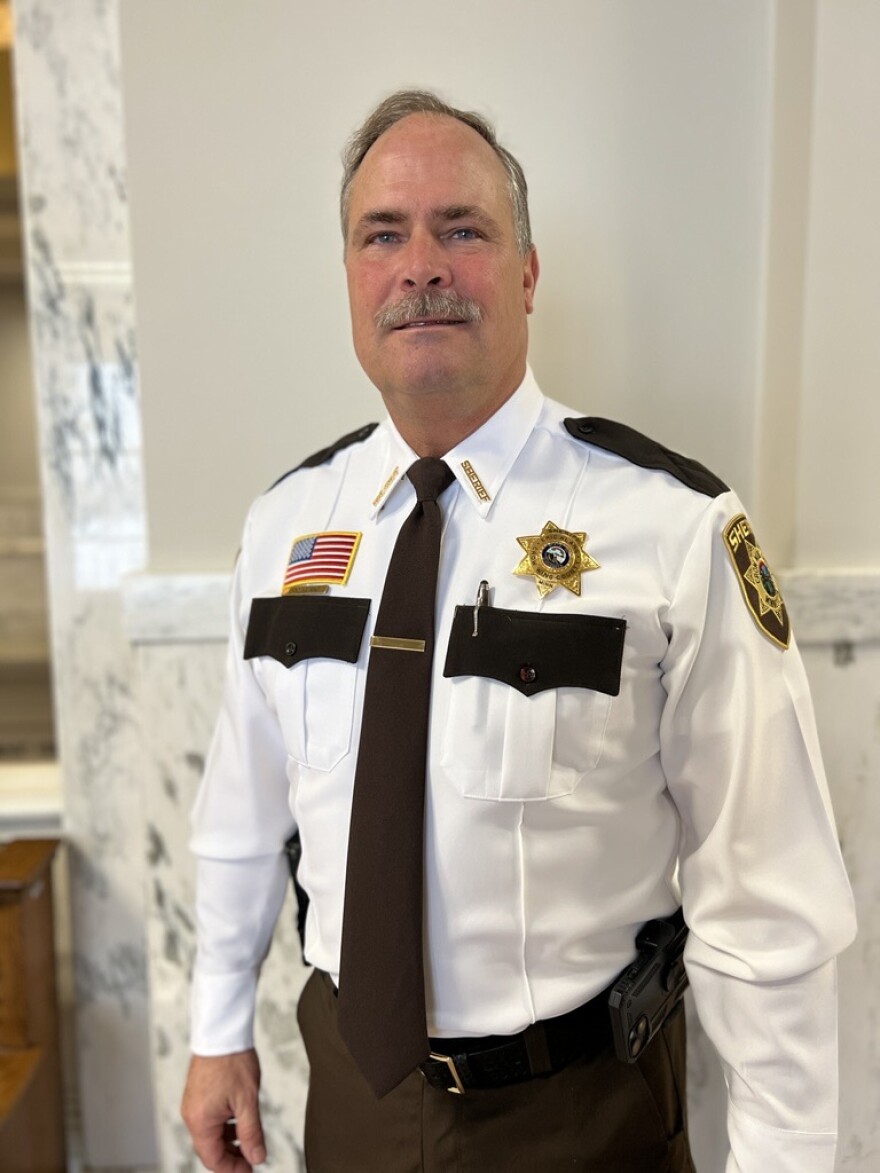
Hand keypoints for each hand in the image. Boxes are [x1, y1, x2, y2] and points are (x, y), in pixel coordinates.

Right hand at [181, 1049, 265, 1170]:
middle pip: (210, 1148)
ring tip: (249, 1139)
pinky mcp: (198, 1094)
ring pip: (211, 1133)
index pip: (213, 1159)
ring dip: (229, 1140)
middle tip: (252, 1158)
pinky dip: (224, 1125)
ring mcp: (193, 1104)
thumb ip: (251, 1133)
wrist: (221, 1031)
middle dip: (231, 1156)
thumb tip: (256, 1157)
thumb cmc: (232, 1061)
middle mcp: (192, 1115)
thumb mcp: (247, 1101)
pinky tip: (240, 1120)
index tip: (250, 1169)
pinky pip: (209, 1119)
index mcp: (200, 1122)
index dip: (232, 1169)